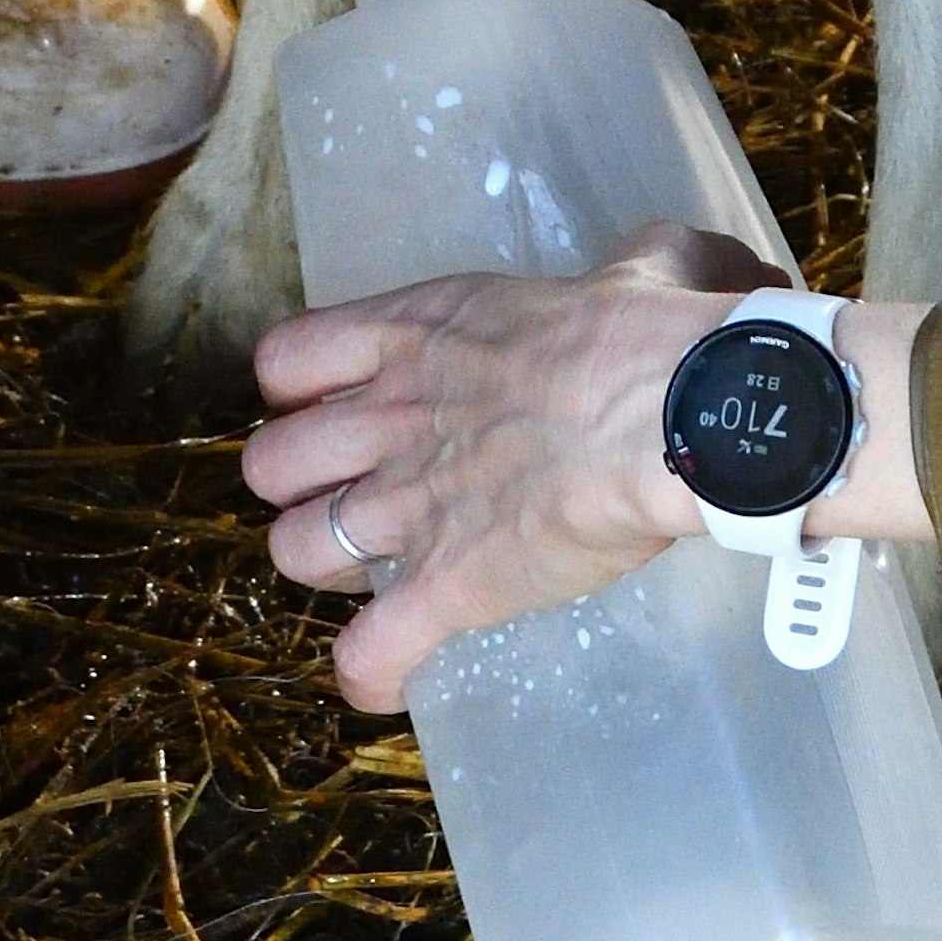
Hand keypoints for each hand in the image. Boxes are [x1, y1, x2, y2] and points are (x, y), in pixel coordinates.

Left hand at [244, 222, 762, 701]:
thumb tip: (661, 262)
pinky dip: (367, 672)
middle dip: (300, 486)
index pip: (287, 359)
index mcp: (418, 335)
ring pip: (294, 551)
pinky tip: (384, 677)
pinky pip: (367, 651)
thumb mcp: (635, 268)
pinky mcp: (443, 585)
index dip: (297, 392)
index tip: (337, 406)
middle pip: (270, 463)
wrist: (671, 412)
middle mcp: (389, 420)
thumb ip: (626, 264)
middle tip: (354, 494)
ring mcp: (405, 507)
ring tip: (373, 573)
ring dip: (325, 566)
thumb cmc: (653, 335)